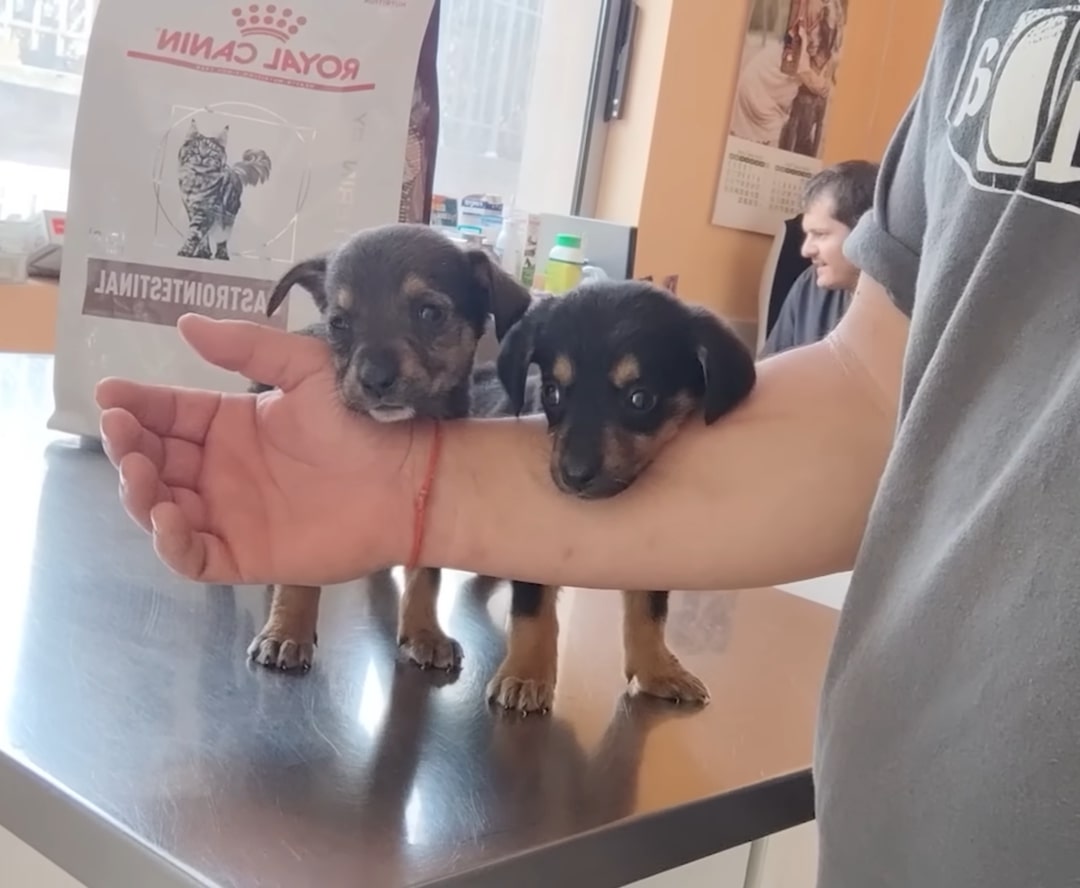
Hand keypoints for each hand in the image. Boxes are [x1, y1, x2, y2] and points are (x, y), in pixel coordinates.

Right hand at [95, 314, 427, 584]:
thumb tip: (186, 323)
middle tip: (120, 431)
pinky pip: (192, 556)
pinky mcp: (245, 556)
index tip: (108, 395)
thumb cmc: (360, 421)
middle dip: (127, 446)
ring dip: (138, 491)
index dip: (135, 405)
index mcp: (231, 424)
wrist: (406, 479)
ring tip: (140, 470)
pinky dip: (170, 542)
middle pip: (155, 461)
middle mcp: (222, 470)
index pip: (168, 414)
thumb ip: (249, 346)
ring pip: (161, 508)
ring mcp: (230, 515)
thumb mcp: (305, 368)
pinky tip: (167, 515)